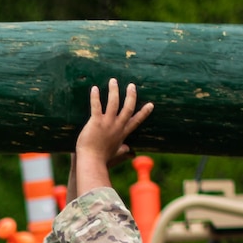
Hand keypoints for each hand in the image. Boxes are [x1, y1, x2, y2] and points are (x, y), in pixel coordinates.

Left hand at [70, 78, 153, 197]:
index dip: (144, 113)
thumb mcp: (116, 155)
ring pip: (114, 103)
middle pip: (128, 107)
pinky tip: (94, 88)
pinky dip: (95, 97)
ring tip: (113, 81)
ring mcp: (107, 124)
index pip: (136, 121)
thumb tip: (131, 153)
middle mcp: (117, 126)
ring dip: (114, 91)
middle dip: (131, 95)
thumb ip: (123, 152)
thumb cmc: (101, 160)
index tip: (151, 105)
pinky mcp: (96, 122)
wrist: (91, 162)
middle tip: (132, 85)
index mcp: (122, 133)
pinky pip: (96, 106)